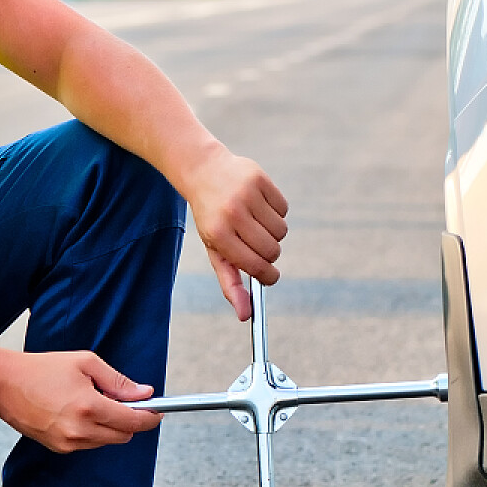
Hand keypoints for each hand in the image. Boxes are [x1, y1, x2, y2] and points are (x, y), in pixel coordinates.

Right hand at [0, 350, 160, 453]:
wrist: (4, 385)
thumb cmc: (43, 369)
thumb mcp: (86, 363)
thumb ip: (118, 381)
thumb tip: (144, 393)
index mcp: (89, 407)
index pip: (133, 421)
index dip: (150, 417)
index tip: (158, 412)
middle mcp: (80, 430)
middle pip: (124, 435)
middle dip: (130, 420)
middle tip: (124, 401)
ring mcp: (68, 443)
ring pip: (107, 440)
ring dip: (110, 425)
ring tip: (91, 401)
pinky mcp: (59, 448)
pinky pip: (89, 443)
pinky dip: (93, 430)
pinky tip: (77, 411)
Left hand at [184, 149, 288, 320]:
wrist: (203, 171)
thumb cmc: (211, 218)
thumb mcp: (215, 251)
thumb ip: (230, 283)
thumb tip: (244, 315)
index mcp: (219, 235)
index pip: (256, 266)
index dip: (268, 276)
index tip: (269, 276)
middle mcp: (232, 213)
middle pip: (272, 250)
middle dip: (269, 253)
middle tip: (256, 245)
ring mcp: (246, 194)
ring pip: (281, 230)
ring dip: (273, 232)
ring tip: (255, 223)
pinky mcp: (260, 179)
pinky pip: (283, 208)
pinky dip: (276, 212)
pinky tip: (258, 205)